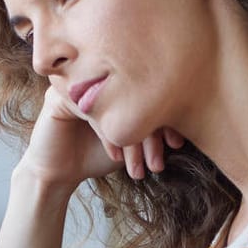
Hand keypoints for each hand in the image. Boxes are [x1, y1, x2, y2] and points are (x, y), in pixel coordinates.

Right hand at [17, 88, 184, 189]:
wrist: (59, 172)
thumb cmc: (96, 154)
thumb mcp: (130, 140)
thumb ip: (150, 126)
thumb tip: (188, 121)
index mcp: (116, 81)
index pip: (147, 90)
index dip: (165, 117)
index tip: (177, 144)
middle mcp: (96, 75)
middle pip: (133, 94)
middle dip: (150, 132)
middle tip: (159, 161)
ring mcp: (77, 82)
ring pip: (114, 103)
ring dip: (131, 138)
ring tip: (141, 166)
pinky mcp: (59, 95)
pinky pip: (90, 109)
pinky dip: (106, 133)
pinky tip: (115, 155)